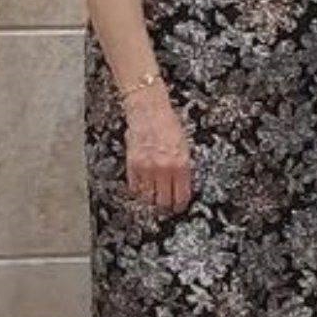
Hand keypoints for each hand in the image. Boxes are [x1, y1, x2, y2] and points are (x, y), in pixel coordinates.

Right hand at [124, 88, 193, 212]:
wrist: (148, 109)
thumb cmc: (168, 124)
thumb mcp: (184, 146)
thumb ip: (182, 168)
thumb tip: (181, 186)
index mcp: (181, 164)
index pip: (181, 196)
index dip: (180, 206)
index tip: (178, 207)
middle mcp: (164, 169)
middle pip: (163, 202)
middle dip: (165, 206)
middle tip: (165, 206)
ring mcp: (147, 168)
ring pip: (148, 198)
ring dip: (151, 199)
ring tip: (153, 196)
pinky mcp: (132, 165)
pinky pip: (135, 187)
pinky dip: (138, 190)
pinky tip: (142, 186)